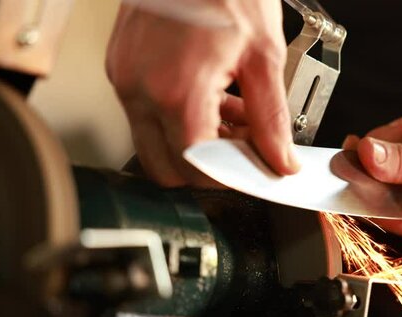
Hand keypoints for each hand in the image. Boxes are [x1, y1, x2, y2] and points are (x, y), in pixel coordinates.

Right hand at [106, 1, 298, 186]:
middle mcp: (141, 89)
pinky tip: (213, 97)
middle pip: (166, 166)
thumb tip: (279, 158)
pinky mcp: (122, 66)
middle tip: (242, 149)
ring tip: (235, 115)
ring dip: (195, 142)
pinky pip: (147, 112)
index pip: (196, 168)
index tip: (251, 169)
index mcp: (178, 91)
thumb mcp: (263, 55)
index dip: (228, 177)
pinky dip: (180, 117)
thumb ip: (272, 118)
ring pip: (155, 142)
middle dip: (207, 168)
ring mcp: (126, 77)